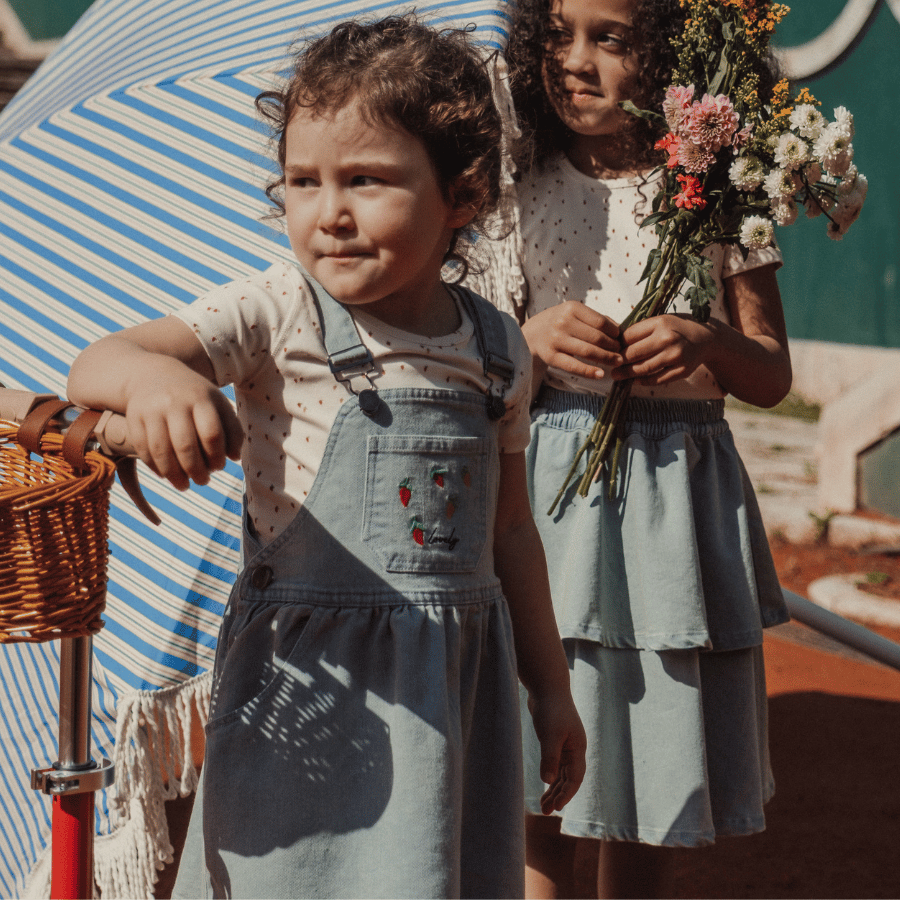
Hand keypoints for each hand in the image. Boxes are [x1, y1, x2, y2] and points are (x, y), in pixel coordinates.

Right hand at [124, 356, 242, 490]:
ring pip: (161, 451)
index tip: (219, 467)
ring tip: (184, 486)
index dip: (217, 456)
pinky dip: (155, 467)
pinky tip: (165, 475)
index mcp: (201, 398)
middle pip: (185, 445)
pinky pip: (143, 449)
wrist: (153, 374)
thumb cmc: (195, 396)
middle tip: (203, 482)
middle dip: (196, 470)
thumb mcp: (217, 404)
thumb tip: (235, 457)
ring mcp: (152, 409)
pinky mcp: (134, 417)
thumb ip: (232, 429)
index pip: (211, 434)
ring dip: (174, 475)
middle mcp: (175, 402)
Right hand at [522, 303, 622, 380]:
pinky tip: (601, 374)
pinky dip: (589, 371)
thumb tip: (620, 329)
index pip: (600, 322)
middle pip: (596, 337)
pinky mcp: (551, 356)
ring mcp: (556, 340)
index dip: (614, 332)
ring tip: (617, 361)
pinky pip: (574, 366)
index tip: (621, 338)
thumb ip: (596, 319)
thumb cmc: (559, 323)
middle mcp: (563, 322)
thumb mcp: (574, 313)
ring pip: (588, 351)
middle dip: (613, 347)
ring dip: (606, 358)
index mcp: (571, 308)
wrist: (532, 333)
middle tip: (621, 352)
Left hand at [527, 690, 586, 813]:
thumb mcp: (550, 735)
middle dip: (559, 796)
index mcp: (578, 748)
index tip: (556, 808)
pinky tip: (545, 786)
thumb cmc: (550, 709)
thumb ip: (550, 758)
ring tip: (543, 806)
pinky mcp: (555, 741)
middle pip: (569, 779)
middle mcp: (574, 749)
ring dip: (554, 789)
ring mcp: (565, 745)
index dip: (567, 794)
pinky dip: (550, 777)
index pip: (575, 778)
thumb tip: (548, 781)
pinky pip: (555, 765)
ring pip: (562, 774)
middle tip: (546, 812)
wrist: (546, 687)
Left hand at [614, 313, 712, 386]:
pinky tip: (635, 380)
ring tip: (617, 375)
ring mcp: (676, 356)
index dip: (617, 345)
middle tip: (610, 366)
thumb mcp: (661, 321)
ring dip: (627, 374)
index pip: (630, 336)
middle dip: (618, 361)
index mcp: (660, 323)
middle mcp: (668, 339)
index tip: (609, 350)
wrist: (706, 338)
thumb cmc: (677, 328)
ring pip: (644, 368)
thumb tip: (615, 342)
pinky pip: (657, 379)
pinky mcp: (682, 370)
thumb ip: (641, 330)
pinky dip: (643, 381)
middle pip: (634, 354)